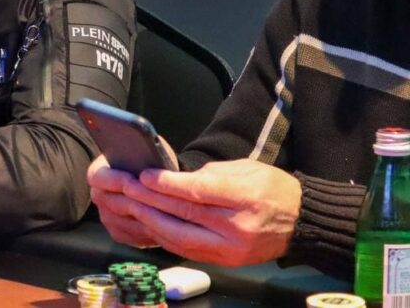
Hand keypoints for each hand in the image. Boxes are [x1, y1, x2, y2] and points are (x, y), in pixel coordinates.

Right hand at [87, 155, 159, 248]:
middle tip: (158, 201)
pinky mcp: (119, 233)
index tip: (135, 179)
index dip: (116, 180)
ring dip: (144, 219)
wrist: (153, 180)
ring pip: (125, 222)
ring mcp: (107, 217)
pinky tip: (164, 225)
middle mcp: (98, 196)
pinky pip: (133, 236)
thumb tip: (150, 163)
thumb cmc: (149, 161)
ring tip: (165, 213)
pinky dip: (148, 232)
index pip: (98, 178)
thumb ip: (143, 158)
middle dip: (136, 202)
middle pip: (112, 203)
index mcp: (98, 173)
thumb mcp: (146, 153)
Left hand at [123, 158, 301, 265]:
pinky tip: (151, 225)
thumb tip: (175, 178)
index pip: (197, 192)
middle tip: (128, 188)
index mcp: (244, 197)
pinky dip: (166, 238)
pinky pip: (188, 251)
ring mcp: (232, 248)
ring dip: (152, 222)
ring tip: (132, 206)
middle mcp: (238, 227)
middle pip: (184, 214)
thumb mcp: (247, 168)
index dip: (166, 184)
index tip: (144, 175)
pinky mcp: (227, 262)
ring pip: (181, 238)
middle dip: (151, 201)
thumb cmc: (272, 188)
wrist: (302, 222)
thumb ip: (211, 173)